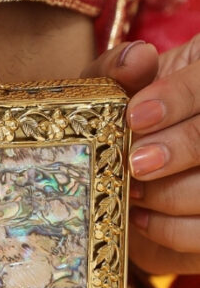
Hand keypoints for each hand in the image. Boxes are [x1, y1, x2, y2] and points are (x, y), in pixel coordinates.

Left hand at [82, 35, 199, 273]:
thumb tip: (137, 57)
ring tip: (131, 190)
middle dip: (177, 149)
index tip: (136, 117)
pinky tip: (141, 218)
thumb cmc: (118, 127)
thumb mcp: (108, 95)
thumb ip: (115, 71)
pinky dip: (170, 229)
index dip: (178, 98)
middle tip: (134, 164)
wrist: (120, 184)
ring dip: (168, 194)